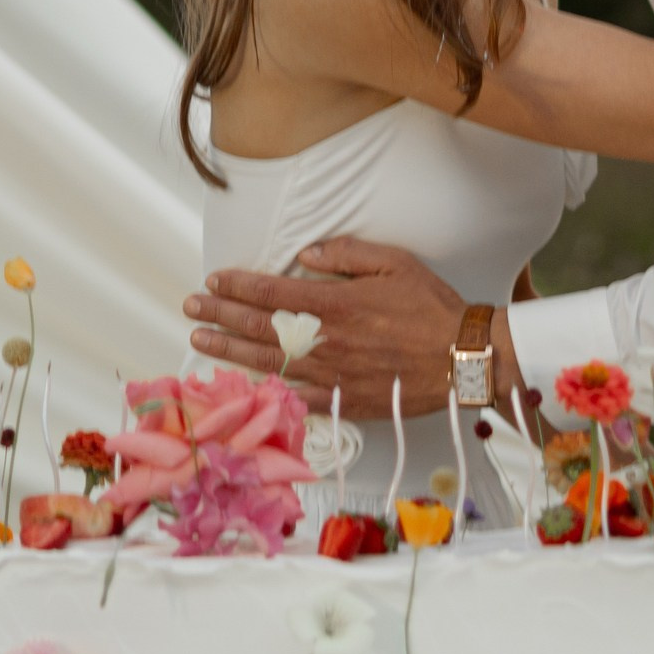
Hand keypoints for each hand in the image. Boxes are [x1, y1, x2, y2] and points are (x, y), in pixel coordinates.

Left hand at [185, 238, 469, 417]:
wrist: (462, 357)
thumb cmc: (432, 306)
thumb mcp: (394, 263)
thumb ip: (347, 254)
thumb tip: (306, 255)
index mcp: (335, 303)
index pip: (272, 291)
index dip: (238, 285)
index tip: (213, 280)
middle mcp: (325, 339)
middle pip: (259, 325)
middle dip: (220, 314)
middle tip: (191, 308)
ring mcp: (331, 373)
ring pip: (268, 361)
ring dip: (230, 349)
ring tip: (201, 341)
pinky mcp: (343, 399)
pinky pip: (297, 396)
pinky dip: (267, 390)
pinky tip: (244, 383)